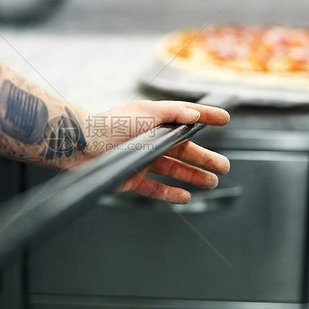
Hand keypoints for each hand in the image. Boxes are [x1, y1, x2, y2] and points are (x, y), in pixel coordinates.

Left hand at [86, 100, 229, 203]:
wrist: (82, 146)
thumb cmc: (111, 125)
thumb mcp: (146, 111)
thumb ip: (172, 112)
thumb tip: (194, 115)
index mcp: (154, 119)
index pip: (185, 117)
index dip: (206, 117)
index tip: (225, 119)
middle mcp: (150, 139)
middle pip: (184, 149)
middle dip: (205, 157)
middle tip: (224, 166)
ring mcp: (142, 159)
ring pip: (173, 169)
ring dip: (193, 175)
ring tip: (212, 182)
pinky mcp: (132, 178)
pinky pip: (155, 188)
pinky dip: (170, 193)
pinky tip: (185, 196)